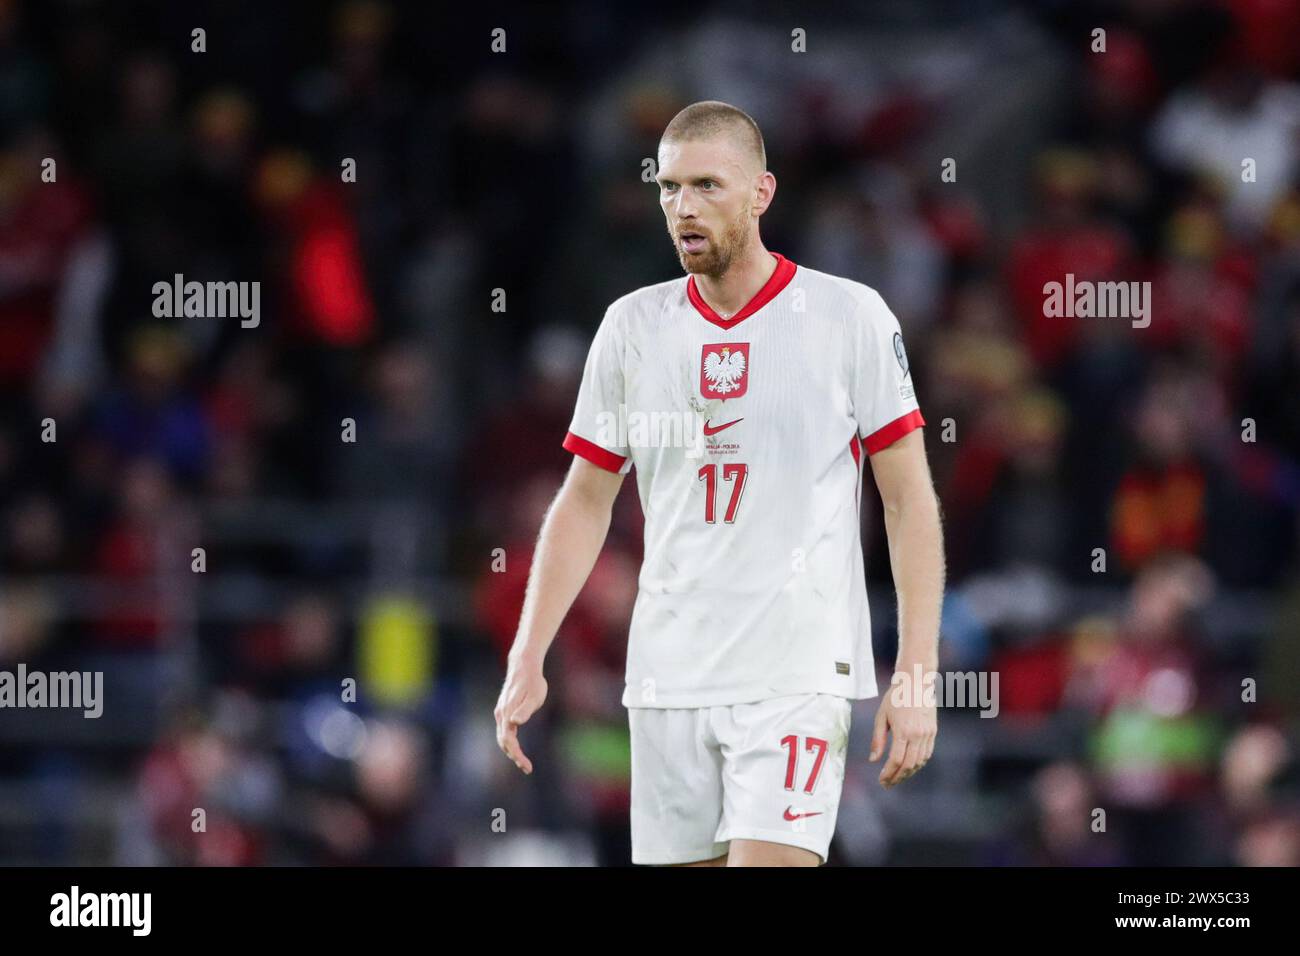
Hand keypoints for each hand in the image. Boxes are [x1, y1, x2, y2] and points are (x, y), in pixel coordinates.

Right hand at [495, 655, 547, 774]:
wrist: (523, 666)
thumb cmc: (533, 681)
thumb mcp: (534, 696)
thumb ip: (525, 710)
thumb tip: (514, 722)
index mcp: (507, 713)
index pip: (509, 740)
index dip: (517, 755)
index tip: (527, 766)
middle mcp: (501, 714)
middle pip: (503, 742)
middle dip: (514, 756)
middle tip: (527, 768)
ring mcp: (501, 712)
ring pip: (502, 737)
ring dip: (511, 751)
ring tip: (523, 762)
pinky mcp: (504, 710)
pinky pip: (504, 731)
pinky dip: (509, 742)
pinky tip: (517, 747)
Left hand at [869, 673, 936, 787]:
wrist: (915, 682)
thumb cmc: (895, 697)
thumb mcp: (881, 716)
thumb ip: (878, 739)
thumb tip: (873, 760)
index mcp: (903, 731)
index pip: (896, 760)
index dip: (889, 773)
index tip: (882, 780)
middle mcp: (918, 734)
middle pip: (909, 765)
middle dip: (898, 777)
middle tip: (888, 784)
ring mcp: (927, 733)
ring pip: (919, 761)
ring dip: (908, 773)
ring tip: (897, 777)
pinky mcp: (933, 731)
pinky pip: (927, 754)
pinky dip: (918, 764)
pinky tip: (909, 767)